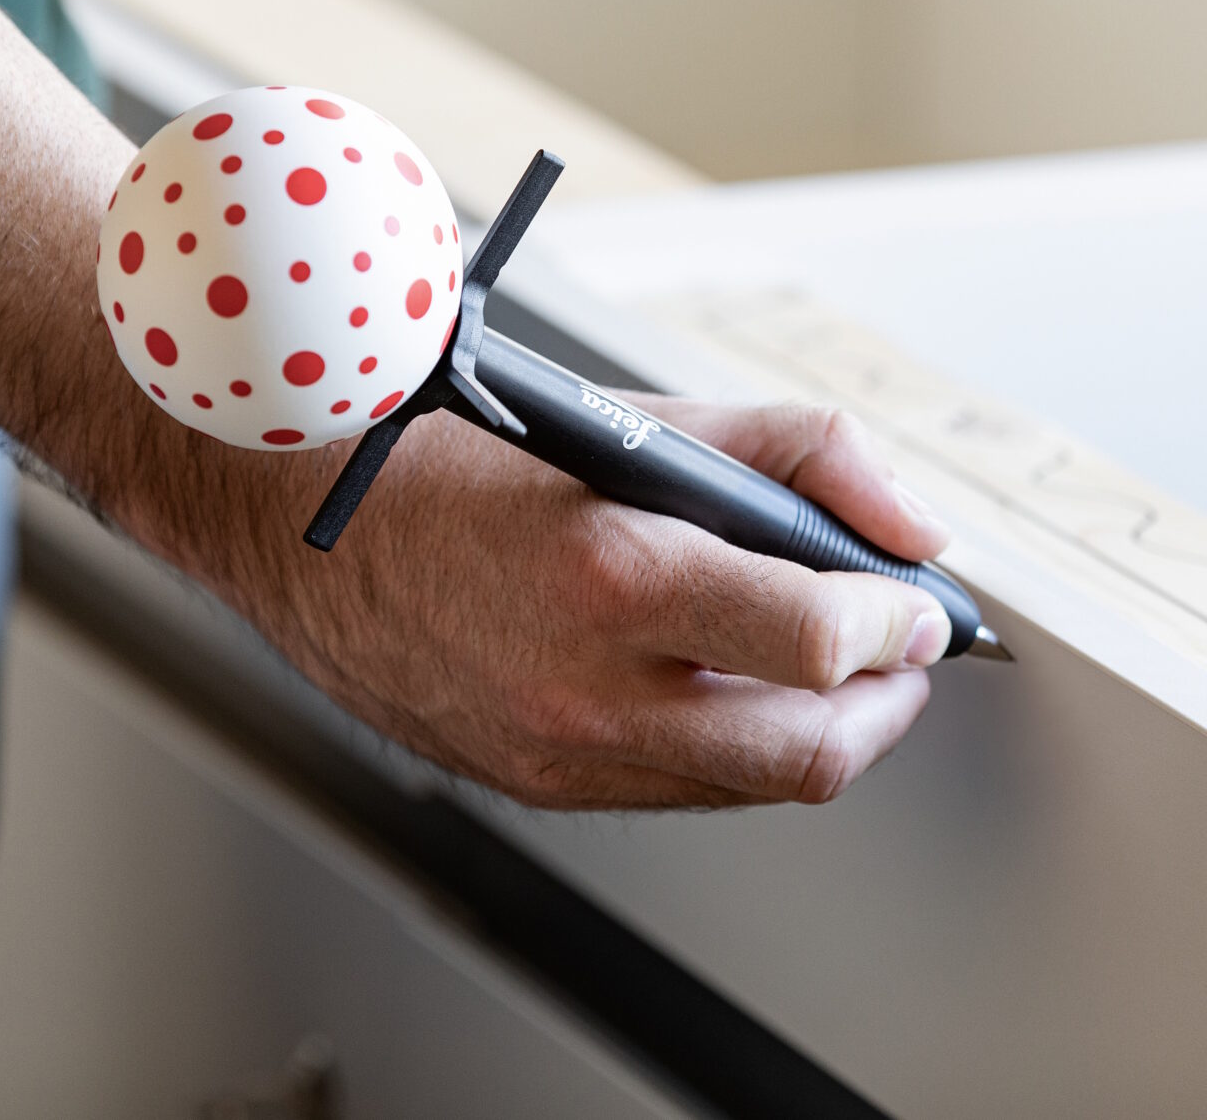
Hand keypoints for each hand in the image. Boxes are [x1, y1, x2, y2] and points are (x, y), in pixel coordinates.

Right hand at [191, 399, 957, 811]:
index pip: (818, 644)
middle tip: (902, 656)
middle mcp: (585, 685)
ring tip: (832, 672)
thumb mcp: (635, 416)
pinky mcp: (529, 780)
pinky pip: (669, 790)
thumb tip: (906, 522)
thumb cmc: (445, 453)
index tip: (915, 602)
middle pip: (806, 754)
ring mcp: (554, 749)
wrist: (291, 520)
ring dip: (818, 736)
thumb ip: (796, 456)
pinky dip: (729, 751)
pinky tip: (730, 691)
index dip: (897, 626)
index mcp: (615, 575)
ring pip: (745, 786)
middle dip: (885, 708)